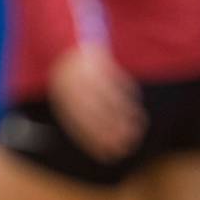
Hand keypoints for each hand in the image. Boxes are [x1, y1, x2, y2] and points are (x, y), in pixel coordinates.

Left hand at [48, 44, 146, 162]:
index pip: (81, 122)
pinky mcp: (102, 62)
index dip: (96, 140)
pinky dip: (128, 95)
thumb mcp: (64, 97)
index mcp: (65, 96)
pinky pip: (117, 81)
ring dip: (125, 115)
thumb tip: (97, 141)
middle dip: (113, 130)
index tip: (109, 153)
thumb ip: (76, 116)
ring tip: (136, 130)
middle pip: (98, 112)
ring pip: (110, 97)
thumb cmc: (67, 80)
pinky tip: (135, 107)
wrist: (64, 46)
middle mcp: (77, 85)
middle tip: (128, 144)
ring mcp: (90, 73)